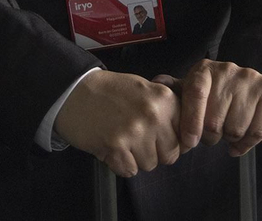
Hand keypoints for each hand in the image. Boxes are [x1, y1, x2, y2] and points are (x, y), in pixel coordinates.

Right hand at [53, 70, 179, 177]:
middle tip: (138, 140)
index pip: (185, 136)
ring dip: (136, 158)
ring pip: (150, 165)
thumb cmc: (110, 92)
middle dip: (155, 152)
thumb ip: (167, 110)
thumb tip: (186, 138)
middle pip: (170, 154)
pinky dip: (120, 164)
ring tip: (123, 140)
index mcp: (164, 99)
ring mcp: (134, 131)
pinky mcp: (116, 147)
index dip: (172, 140)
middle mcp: (153, 115)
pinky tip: (112, 148)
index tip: (161, 139)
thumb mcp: (146, 89)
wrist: (75, 91)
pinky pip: (129, 171)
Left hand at [160, 59, 261, 156]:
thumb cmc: (220, 96)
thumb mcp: (197, 91)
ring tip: (228, 131)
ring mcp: (251, 79)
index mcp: (205, 70)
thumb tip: (156, 82)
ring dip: (230, 138)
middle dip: (211, 136)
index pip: (195, 94)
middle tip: (213, 134)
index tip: (190, 142)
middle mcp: (228, 70)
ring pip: (235, 128)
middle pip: (214, 120)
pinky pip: (256, 131)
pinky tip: (242, 140)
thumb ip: (177, 91)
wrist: (260, 92)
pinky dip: (247, 144)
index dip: (191, 122)